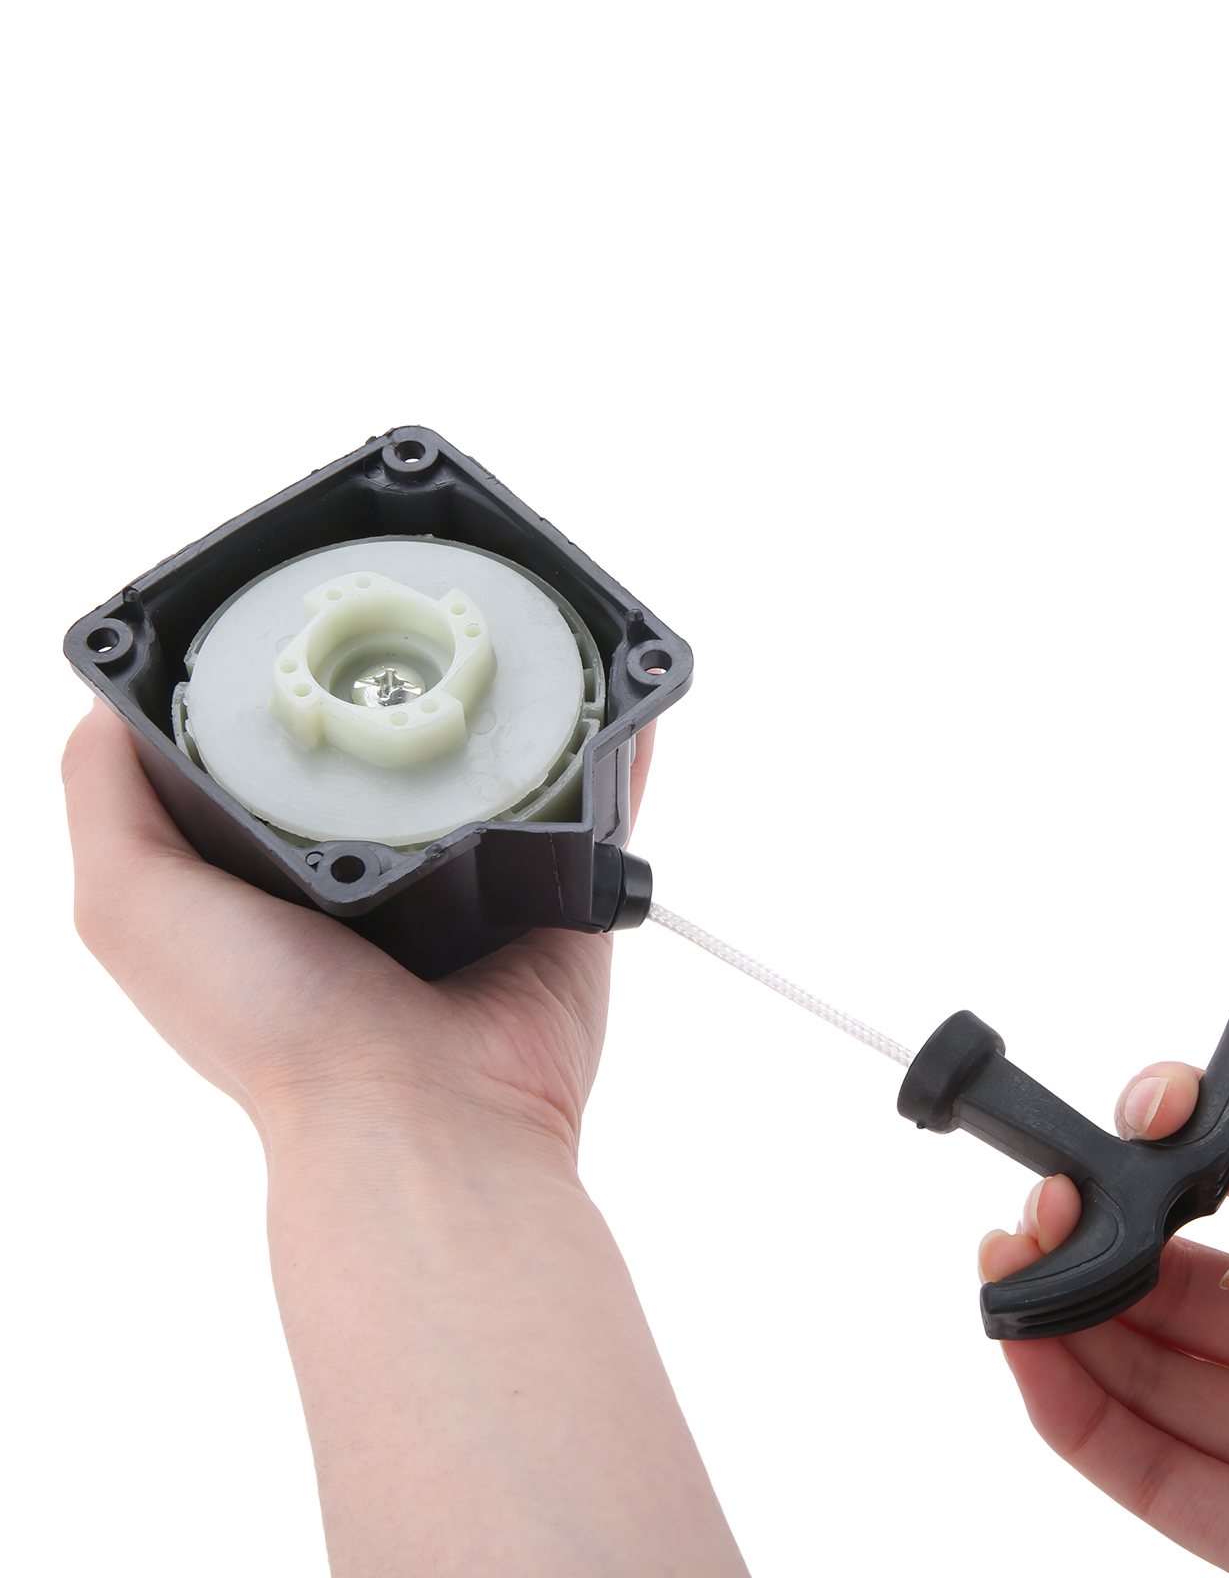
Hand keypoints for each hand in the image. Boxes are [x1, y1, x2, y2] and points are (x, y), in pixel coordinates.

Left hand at [63, 700, 748, 1577]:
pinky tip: (628, 695)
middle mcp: (388, 863)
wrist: (422, 1110)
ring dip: (526, 701)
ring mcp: (485, 873)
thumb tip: (116, 687)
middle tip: (428, 609)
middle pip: (408, 734)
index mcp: (287, 867)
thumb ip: (108, 796)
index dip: (294, 679)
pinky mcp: (566, 889)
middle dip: (417, 673)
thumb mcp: (130, 904)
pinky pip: (602, 800)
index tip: (304, 617)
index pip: (291, 745)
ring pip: (511, 754)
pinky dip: (620, 751)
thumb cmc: (277, 1024)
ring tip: (529, 635)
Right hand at [979, 1062, 1228, 1575]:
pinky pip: (1162, 1481)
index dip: (1184, 1135)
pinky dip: (1078, 1421)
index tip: (1138, 1117)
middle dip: (1094, 1225)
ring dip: (1062, 1315)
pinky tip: (1030, 1357)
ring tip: (1006, 1266)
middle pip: (1179, 1275)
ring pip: (1152, 1372)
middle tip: (1039, 1201)